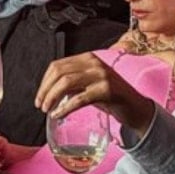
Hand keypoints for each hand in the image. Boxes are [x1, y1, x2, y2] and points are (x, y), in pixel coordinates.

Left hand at [35, 52, 154, 135]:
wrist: (135, 107)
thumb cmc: (110, 97)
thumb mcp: (89, 84)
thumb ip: (73, 83)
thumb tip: (49, 90)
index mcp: (88, 58)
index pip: (57, 66)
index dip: (44, 82)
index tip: (39, 96)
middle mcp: (94, 63)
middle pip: (59, 73)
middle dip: (45, 90)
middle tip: (40, 105)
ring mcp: (101, 75)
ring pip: (66, 83)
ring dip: (52, 97)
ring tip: (47, 110)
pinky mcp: (107, 90)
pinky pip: (79, 98)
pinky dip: (65, 107)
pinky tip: (58, 114)